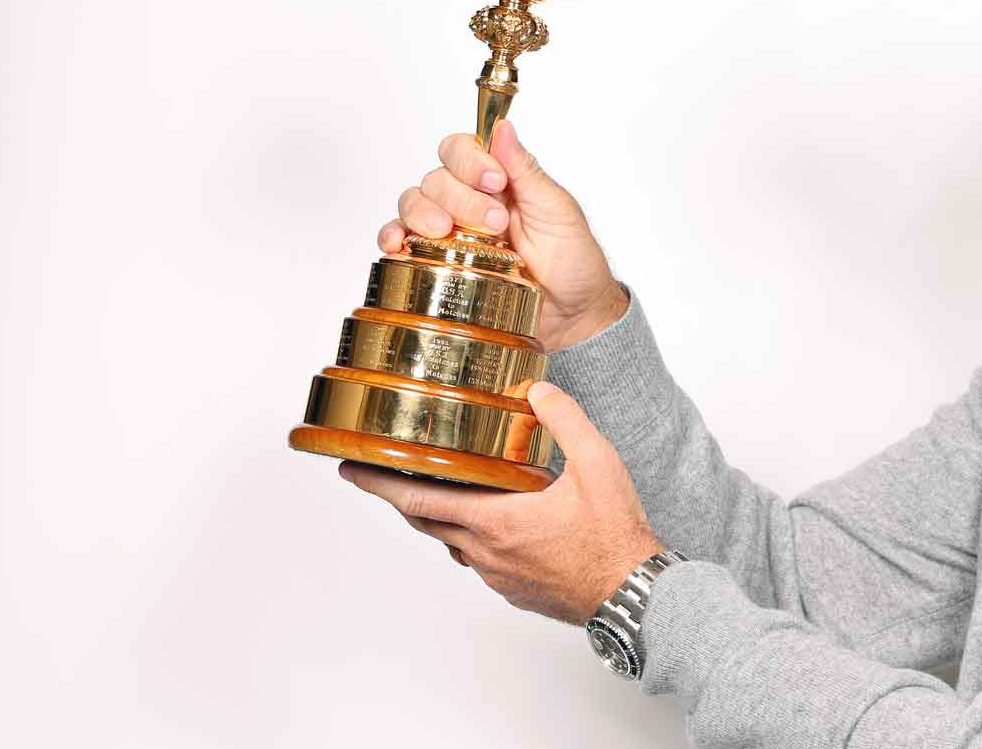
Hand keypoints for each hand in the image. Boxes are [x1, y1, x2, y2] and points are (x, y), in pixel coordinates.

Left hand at [339, 381, 666, 625]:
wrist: (630, 592)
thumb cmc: (615, 536)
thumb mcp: (598, 464)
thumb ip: (565, 420)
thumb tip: (538, 389)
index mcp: (496, 520)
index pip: (420, 501)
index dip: (380, 483)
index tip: (351, 469)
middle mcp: (486, 552)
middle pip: (425, 523)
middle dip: (398, 495)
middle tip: (377, 472)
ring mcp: (496, 575)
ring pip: (451, 542)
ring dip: (438, 517)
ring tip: (439, 490)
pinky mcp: (512, 590)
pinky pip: (477, 560)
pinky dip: (469, 537)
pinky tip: (490, 521)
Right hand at [377, 119, 628, 349]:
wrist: (574, 315)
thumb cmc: (573, 261)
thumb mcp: (557, 210)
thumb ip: (525, 169)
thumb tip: (502, 127)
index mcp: (498, 181)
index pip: (463, 150)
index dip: (470, 160)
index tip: (495, 181)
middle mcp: (469, 202)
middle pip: (436, 178)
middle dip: (460, 197)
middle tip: (495, 224)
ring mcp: (451, 232)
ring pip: (413, 203)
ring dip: (424, 214)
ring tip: (446, 232)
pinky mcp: (437, 264)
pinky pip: (401, 241)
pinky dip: (393, 237)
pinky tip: (399, 244)